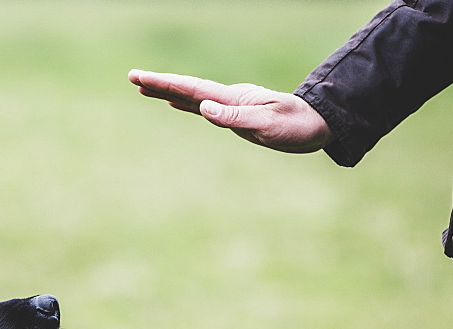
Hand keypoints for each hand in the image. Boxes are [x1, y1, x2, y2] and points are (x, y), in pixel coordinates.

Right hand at [129, 69, 333, 153]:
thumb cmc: (296, 127)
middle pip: (186, 88)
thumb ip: (235, 118)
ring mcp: (231, 105)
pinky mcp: (236, 114)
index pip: (191, 89)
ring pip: (192, 96)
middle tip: (132, 76)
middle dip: (159, 83)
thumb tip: (203, 108)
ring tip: (145, 87)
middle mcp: (228, 98)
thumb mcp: (267, 126)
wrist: (319, 124)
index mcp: (232, 99)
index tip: (140, 77)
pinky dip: (185, 103)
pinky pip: (202, 106)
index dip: (164, 83)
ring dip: (168, 91)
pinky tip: (175, 104)